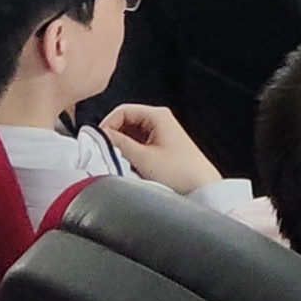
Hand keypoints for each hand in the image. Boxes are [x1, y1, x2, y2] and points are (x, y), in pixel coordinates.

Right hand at [99, 104, 220, 194]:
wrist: (202, 189)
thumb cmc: (181, 173)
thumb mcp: (143, 158)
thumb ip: (118, 144)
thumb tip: (99, 135)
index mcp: (158, 116)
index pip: (122, 110)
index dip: (107, 125)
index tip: (97, 141)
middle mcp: (160, 121)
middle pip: (125, 122)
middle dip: (114, 138)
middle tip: (107, 154)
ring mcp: (162, 134)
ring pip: (131, 136)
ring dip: (123, 148)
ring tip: (122, 163)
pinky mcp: (163, 148)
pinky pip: (139, 146)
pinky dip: (131, 154)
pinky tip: (132, 167)